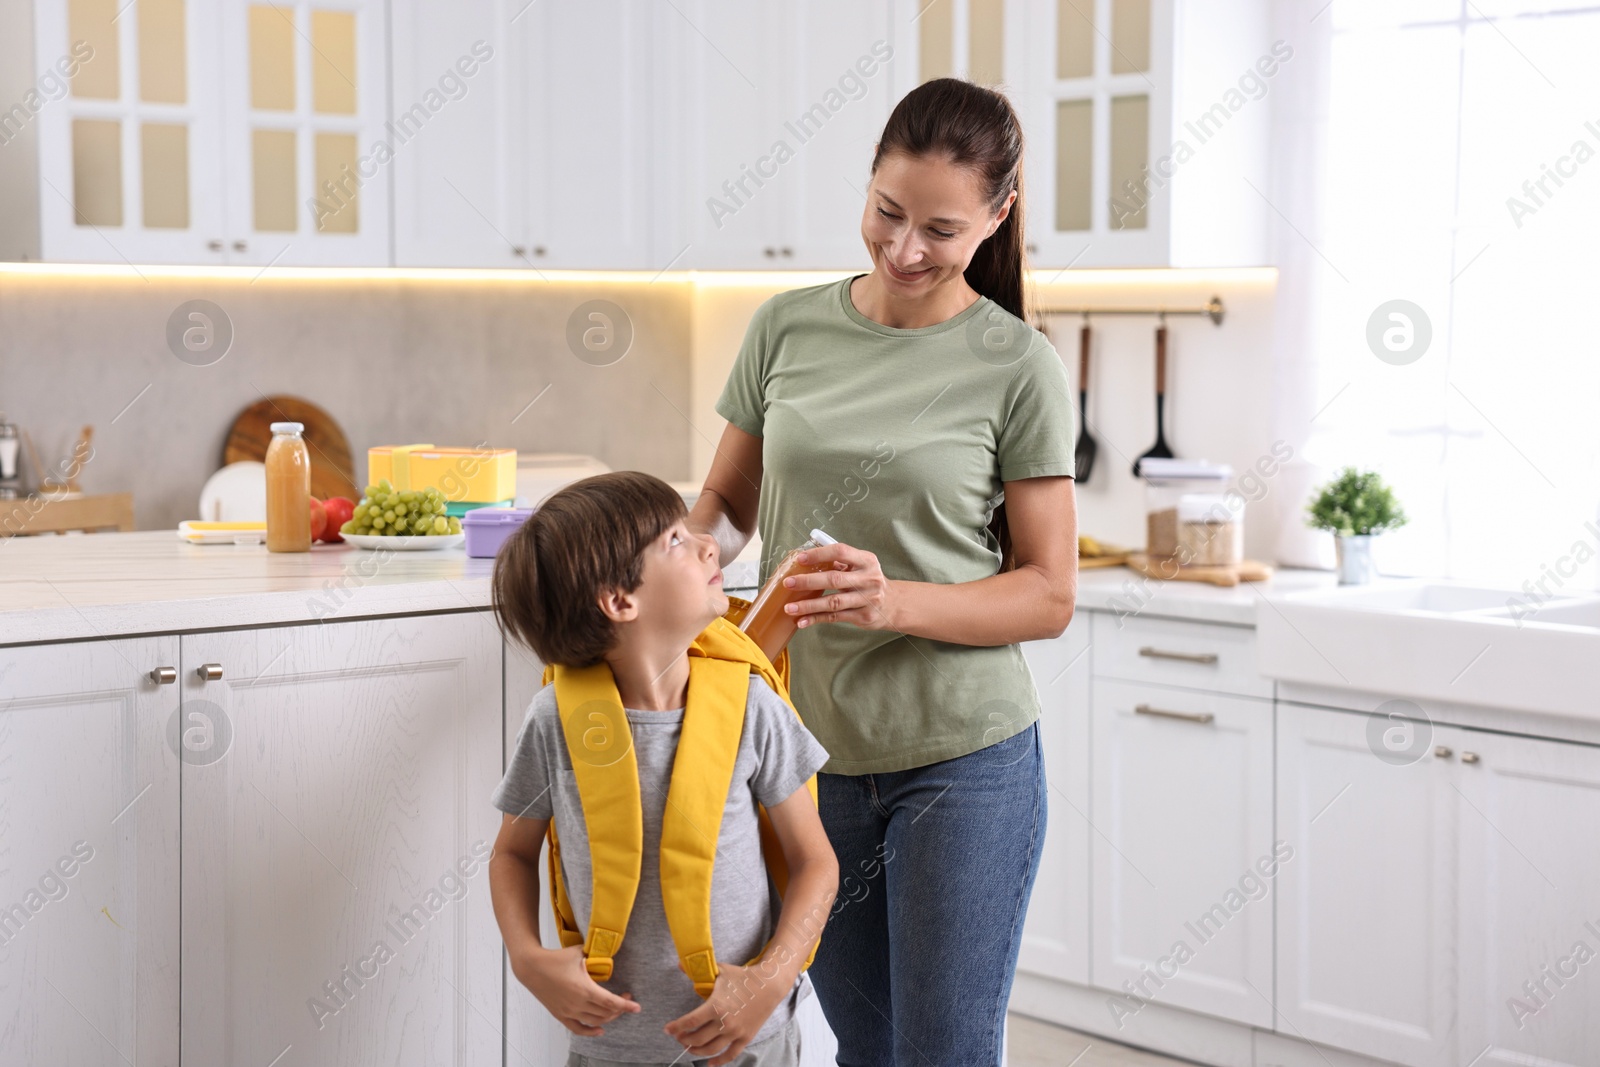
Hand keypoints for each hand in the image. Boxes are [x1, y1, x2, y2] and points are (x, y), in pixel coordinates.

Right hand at [511, 942, 640, 1036]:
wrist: (532, 967)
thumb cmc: (556, 959)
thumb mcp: (580, 953)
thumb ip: (596, 955)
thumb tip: (609, 952)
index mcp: (585, 989)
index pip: (611, 1002)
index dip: (626, 1005)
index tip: (637, 1007)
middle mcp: (578, 1004)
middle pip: (606, 1013)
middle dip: (619, 1008)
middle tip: (626, 1000)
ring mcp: (569, 1011)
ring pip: (595, 1021)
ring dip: (608, 1018)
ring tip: (615, 1010)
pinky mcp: (561, 1015)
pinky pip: (578, 1029)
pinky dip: (591, 1031)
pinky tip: (600, 1030)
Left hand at [663, 960, 789, 1065]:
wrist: (769, 984)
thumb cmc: (743, 976)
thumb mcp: (720, 971)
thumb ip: (698, 971)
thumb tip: (679, 964)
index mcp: (716, 1006)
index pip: (690, 1022)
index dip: (676, 1027)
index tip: (667, 1029)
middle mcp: (724, 1023)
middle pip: (697, 1038)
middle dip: (684, 1039)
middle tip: (679, 1037)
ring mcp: (735, 1032)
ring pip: (711, 1050)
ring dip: (697, 1051)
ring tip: (690, 1047)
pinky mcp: (745, 1038)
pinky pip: (730, 1055)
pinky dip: (719, 1061)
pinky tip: (710, 1063)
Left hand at [782, 542, 895, 631]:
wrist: (894, 604)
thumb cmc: (869, 581)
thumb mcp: (861, 566)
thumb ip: (839, 561)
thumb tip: (807, 558)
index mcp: (866, 561)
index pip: (841, 552)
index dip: (819, 554)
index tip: (800, 559)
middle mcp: (868, 579)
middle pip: (834, 579)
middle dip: (808, 581)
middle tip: (788, 583)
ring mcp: (867, 599)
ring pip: (833, 602)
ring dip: (809, 605)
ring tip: (789, 608)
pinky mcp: (863, 616)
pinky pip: (835, 617)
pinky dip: (816, 619)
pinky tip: (802, 621)